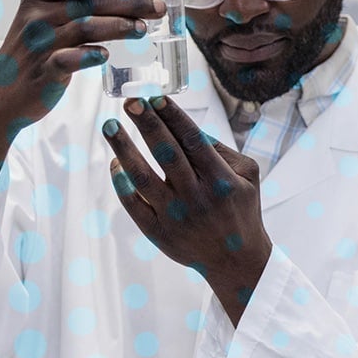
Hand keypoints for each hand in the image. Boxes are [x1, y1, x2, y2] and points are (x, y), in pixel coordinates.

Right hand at [0, 0, 163, 146]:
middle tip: (157, 6)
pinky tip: (107, 55)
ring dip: (119, 26)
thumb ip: (69, 9)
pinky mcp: (45, 72)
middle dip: (128, 1)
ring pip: (85, 27)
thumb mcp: (40, 24)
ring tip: (144, 29)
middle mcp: (36, 17)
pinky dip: (90, 55)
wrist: (0, 98)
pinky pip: (70, 59)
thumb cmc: (30, 58)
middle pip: (88, 1)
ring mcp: (40, 44)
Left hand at [103, 96, 271, 325]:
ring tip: (109, 127)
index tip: (155, 97)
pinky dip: (120, 182)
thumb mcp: (247, 176)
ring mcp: (175, 216)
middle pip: (166, 153)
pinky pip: (132, 204)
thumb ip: (222, 150)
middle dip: (147, 124)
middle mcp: (197, 197)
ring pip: (142, 177)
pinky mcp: (158, 233)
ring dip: (124, 149)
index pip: (192, 140)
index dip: (173, 117)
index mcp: (221, 180)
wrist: (236, 261)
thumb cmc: (241, 210)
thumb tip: (188, 126)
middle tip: (130, 102)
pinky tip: (115, 163)